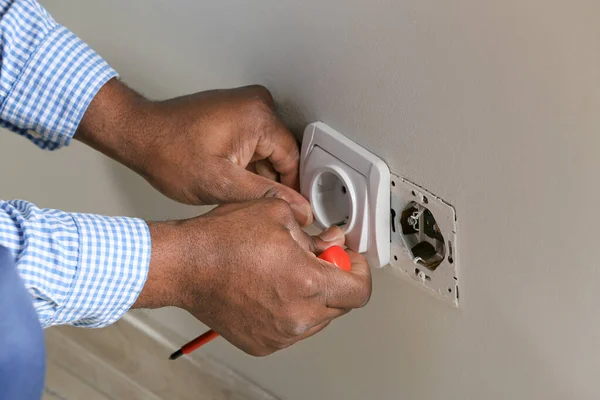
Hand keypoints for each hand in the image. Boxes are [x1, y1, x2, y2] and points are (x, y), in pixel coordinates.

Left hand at [76, 79, 312, 225]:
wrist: (138, 135)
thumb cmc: (168, 152)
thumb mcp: (221, 184)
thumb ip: (265, 195)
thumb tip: (298, 207)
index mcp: (259, 116)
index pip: (293, 159)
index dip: (291, 190)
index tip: (286, 210)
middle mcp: (257, 103)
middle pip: (281, 154)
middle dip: (269, 181)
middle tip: (250, 203)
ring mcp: (245, 105)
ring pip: (267, 151)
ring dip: (256, 173)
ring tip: (232, 188)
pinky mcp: (235, 111)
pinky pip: (254, 143)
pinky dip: (245, 163)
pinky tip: (227, 176)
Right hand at [136, 199, 371, 355]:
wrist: (184, 266)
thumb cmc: (222, 240)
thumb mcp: (278, 215)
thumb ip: (315, 232)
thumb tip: (332, 241)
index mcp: (308, 283)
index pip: (360, 290)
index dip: (360, 271)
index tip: (352, 261)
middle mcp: (297, 316)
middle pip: (341, 305)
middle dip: (336, 279)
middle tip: (317, 259)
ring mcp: (279, 334)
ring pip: (317, 318)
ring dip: (314, 296)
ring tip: (287, 272)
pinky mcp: (263, 343)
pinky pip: (293, 328)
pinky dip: (292, 311)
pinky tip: (272, 288)